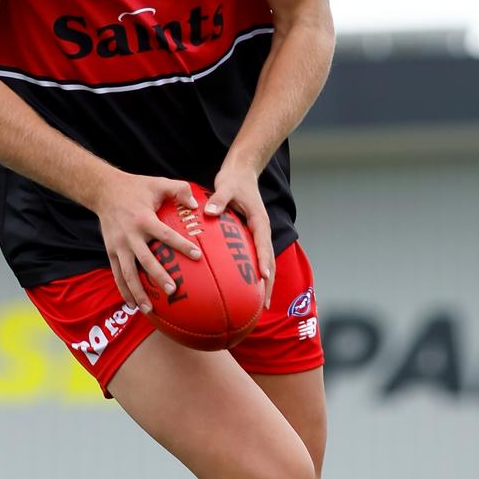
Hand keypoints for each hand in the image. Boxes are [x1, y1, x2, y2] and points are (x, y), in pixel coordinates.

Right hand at [92, 171, 202, 312]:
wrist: (104, 190)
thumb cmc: (137, 187)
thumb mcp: (158, 182)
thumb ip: (179, 189)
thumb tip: (196, 204)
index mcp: (144, 219)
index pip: (166, 235)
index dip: (181, 245)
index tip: (197, 256)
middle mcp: (130, 235)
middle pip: (146, 260)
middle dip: (159, 276)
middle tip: (173, 290)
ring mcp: (118, 245)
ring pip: (128, 273)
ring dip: (138, 291)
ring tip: (150, 308)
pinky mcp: (111, 251)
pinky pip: (117, 274)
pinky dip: (124, 290)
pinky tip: (133, 304)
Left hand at [204, 163, 274, 307]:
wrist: (242, 172)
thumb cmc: (233, 180)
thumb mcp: (225, 187)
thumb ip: (219, 200)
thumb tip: (209, 212)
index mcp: (260, 222)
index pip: (264, 245)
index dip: (264, 262)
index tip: (263, 278)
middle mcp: (262, 231)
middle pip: (268, 261)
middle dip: (268, 284)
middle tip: (263, 305)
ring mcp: (257, 235)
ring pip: (264, 262)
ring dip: (263, 284)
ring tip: (257, 306)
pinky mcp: (250, 236)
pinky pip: (253, 258)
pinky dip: (251, 274)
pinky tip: (241, 288)